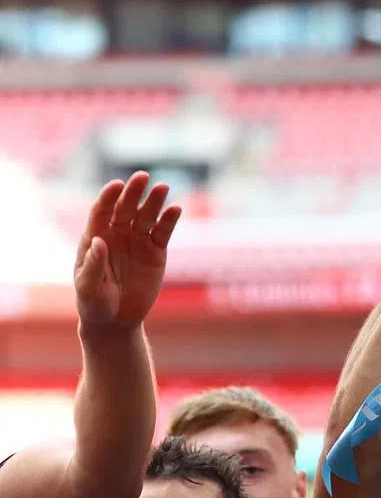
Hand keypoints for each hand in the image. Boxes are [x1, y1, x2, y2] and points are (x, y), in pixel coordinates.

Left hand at [74, 172, 180, 329]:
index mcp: (95, 237)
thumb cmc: (94, 303)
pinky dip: (169, 221)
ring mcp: (138, 241)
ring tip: (163, 187)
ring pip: (146, 216)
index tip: (117, 186)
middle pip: (125, 207)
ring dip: (154, 202)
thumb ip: (93, 264)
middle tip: (143, 177)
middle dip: (133, 192)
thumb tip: (100, 241)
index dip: (109, 197)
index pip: (102, 211)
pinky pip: (163, 233)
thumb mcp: (87, 287)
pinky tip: (176, 209)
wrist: (116, 320)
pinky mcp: (156, 252)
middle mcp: (117, 234)